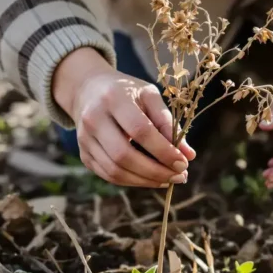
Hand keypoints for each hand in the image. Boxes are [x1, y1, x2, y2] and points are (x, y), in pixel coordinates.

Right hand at [53, 47, 195, 187]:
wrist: (88, 90)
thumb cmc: (126, 92)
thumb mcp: (149, 96)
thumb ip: (168, 123)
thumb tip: (188, 155)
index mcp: (113, 98)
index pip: (140, 130)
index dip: (163, 150)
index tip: (183, 163)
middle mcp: (94, 119)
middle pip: (124, 155)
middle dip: (155, 171)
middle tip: (179, 176)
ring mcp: (84, 139)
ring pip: (115, 170)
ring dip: (145, 181)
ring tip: (168, 180)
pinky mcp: (83, 155)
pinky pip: (109, 175)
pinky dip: (132, 181)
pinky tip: (151, 179)